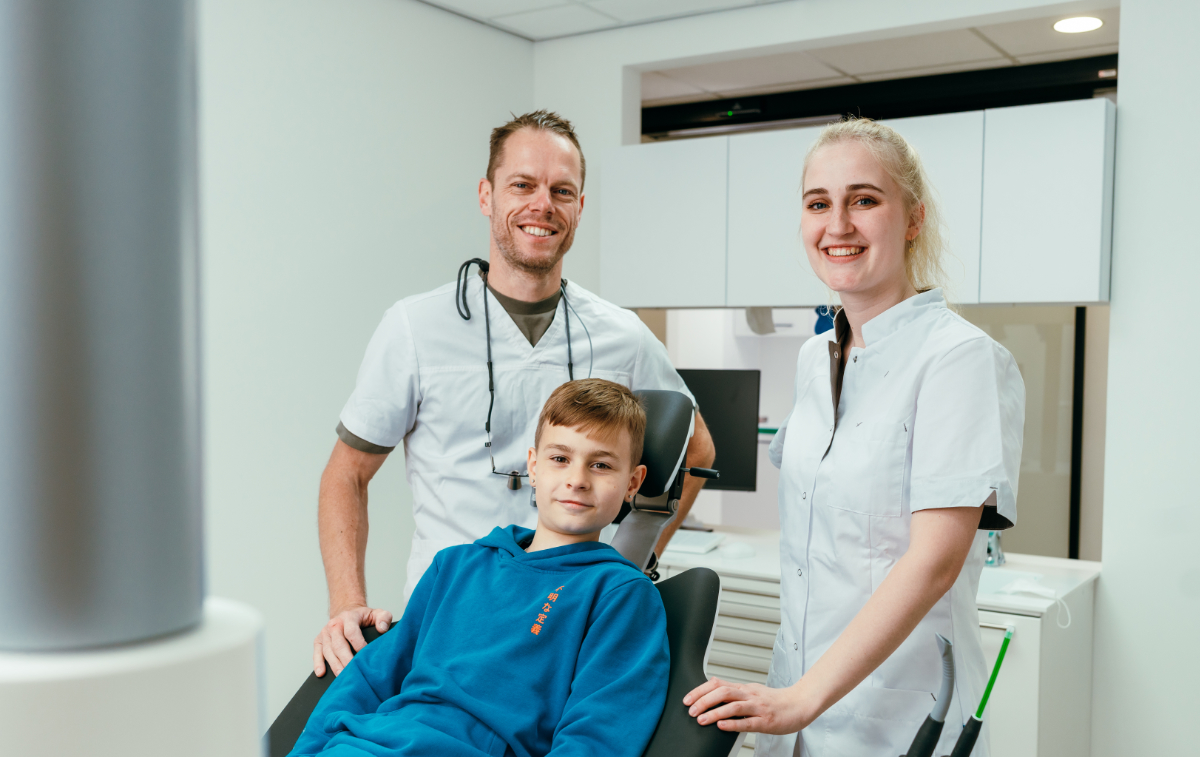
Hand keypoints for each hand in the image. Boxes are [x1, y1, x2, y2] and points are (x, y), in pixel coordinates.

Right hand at [313, 605, 392, 676]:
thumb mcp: (377, 613)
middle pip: (338, 644)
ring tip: (341, 676)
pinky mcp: (319, 640)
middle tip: (352, 672)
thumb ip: (383, 618)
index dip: (358, 644)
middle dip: (345, 659)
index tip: (365, 655)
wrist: (347, 612)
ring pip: (328, 651)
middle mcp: (335, 624)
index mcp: (349, 617)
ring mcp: (325, 633)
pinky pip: (317, 652)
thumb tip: (382, 629)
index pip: (351, 632)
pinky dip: (318, 663)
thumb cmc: (363, 617)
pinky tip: (321, 673)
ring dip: (334, 665)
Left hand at [683, 677, 811, 734]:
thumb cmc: (775, 700)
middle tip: (691, 710)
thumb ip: (735, 690)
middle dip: (704, 700)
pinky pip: (747, 722)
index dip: (700, 690)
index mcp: (744, 688)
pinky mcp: (765, 721)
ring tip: (701, 719)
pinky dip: (732, 723)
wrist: (800, 704)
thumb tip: (714, 685)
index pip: (717, 684)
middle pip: (723, 692)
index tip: (687, 699)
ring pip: (733, 706)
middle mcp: (749, 695)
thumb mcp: (752, 691)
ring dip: (714, 712)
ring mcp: (757, 707)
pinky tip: (721, 726)